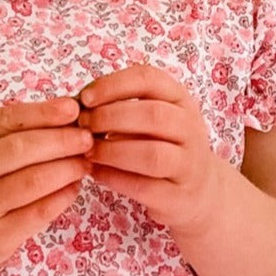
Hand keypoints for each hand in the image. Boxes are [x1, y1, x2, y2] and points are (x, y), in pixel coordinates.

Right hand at [0, 97, 93, 275]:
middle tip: (87, 138)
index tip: (73, 109)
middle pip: (21, 149)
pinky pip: (39, 212)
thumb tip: (64, 115)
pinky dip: (63, 196)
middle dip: (62, 140)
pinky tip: (73, 187)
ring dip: (67, 168)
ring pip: (34, 181)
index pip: (5, 120)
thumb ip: (7, 134)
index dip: (43, 113)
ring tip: (84, 162)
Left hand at [76, 63, 219, 234]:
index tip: (85, 98)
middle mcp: (191, 129)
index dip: (113, 85)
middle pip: (153, 115)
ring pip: (152, 154)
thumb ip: (120, 108)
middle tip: (83, 126)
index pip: (149, 79)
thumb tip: (76, 106)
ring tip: (88, 151)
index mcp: (180, 100)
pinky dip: (115, 178)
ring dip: (113, 151)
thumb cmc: (162, 146)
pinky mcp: (179, 196)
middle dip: (110, 118)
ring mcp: (189, 165)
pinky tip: (96, 172)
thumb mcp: (150, 119)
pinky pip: (145, 187)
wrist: (199, 191)